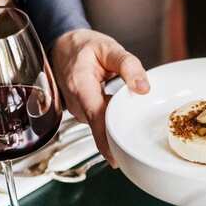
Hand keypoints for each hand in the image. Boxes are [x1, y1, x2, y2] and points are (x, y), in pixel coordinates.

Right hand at [50, 29, 149, 166]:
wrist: (62, 47)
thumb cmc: (82, 47)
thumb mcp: (108, 48)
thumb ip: (128, 65)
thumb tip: (143, 88)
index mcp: (81, 86)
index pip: (95, 118)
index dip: (105, 140)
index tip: (117, 158)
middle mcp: (77, 103)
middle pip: (101, 127)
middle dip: (121, 133)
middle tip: (142, 134)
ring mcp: (79, 111)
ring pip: (103, 126)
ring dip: (118, 123)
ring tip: (133, 113)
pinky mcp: (84, 113)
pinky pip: (101, 121)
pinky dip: (113, 119)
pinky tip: (122, 110)